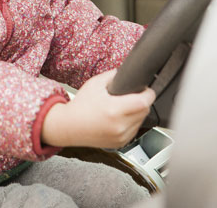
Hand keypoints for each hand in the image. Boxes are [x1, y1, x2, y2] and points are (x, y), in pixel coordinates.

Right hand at [41, 69, 155, 148]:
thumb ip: (113, 75)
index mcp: (114, 109)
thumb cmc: (80, 105)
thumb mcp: (95, 83)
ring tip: (125, 107)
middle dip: (143, 101)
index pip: (144, 102)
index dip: (148, 93)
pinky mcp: (120, 144)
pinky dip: (132, 123)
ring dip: (138, 113)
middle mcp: (119, 125)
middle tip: (134, 95)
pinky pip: (135, 130)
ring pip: (141, 121)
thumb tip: (128, 72)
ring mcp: (120, 137)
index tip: (146, 89)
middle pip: (145, 111)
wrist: (69, 126)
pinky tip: (120, 118)